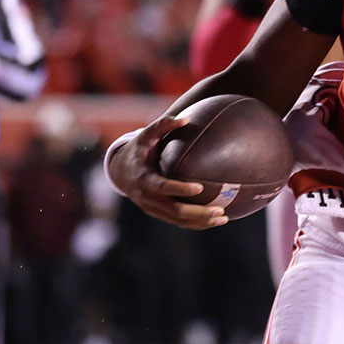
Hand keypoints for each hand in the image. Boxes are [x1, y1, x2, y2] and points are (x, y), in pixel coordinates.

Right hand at [107, 116, 228, 228]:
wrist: (120, 171)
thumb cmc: (139, 149)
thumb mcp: (146, 135)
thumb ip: (163, 125)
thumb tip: (186, 119)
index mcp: (143, 178)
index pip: (162, 187)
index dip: (179, 188)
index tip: (199, 187)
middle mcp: (147, 197)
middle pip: (174, 210)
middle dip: (198, 212)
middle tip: (220, 210)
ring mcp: (152, 208)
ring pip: (178, 220)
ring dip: (201, 221)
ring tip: (223, 218)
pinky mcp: (158, 213)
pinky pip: (178, 221)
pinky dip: (196, 224)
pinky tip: (214, 220)